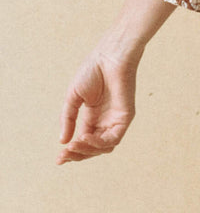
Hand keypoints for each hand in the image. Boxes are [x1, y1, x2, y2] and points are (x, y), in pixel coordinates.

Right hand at [57, 45, 138, 163]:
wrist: (109, 56)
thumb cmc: (93, 71)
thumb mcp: (73, 97)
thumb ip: (68, 119)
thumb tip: (63, 142)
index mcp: (93, 116)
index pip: (83, 141)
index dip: (71, 152)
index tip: (58, 159)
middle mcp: (105, 120)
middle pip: (92, 148)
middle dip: (77, 154)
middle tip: (64, 155)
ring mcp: (116, 119)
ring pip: (103, 148)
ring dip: (86, 150)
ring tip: (73, 145)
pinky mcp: (125, 117)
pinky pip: (113, 139)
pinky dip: (99, 143)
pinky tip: (85, 137)